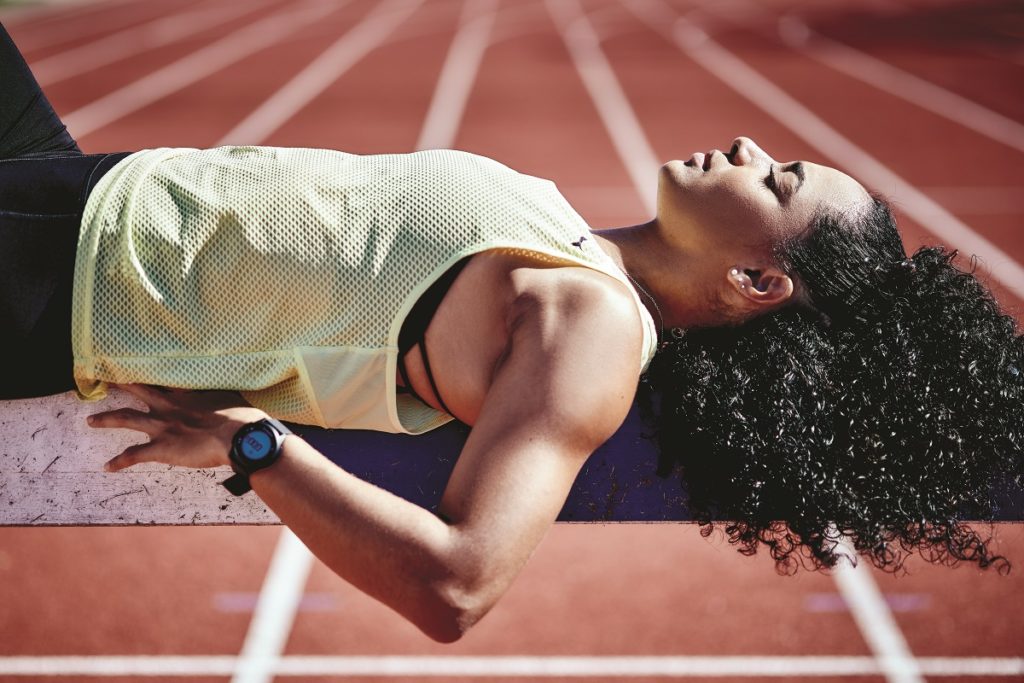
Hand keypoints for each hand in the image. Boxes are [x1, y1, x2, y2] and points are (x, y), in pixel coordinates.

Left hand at [87, 384, 269, 471]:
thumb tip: (225, 392)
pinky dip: (118, 461)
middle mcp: (168, 407)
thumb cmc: (240, 417)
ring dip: (106, 419)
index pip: (161, 380)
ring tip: (91, 420)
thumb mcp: (229, 397)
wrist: (238, 436)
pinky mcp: (160, 448)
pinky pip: (133, 455)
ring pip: (125, 418)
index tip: (136, 367)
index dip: (148, 374)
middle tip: (104, 380)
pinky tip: (107, 467)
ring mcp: (161, 427)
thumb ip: (218, 395)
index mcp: (185, 394)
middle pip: (137, 391)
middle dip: (119, 385)